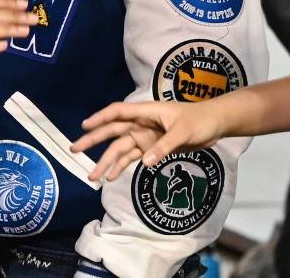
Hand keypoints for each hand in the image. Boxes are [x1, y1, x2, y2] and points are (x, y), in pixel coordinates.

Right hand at [70, 99, 226, 181]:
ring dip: (106, 161)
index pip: (118, 112)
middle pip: (113, 131)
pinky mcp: (152, 148)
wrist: (214, 124)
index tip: (84, 126)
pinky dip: (121, 166)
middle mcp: (141, 124)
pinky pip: (132, 157)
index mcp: (146, 112)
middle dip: (94, 140)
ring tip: (92, 176)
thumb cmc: (199, 120)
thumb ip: (164, 147)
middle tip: (75, 149)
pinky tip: (110, 177)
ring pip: (120, 148)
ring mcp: (145, 136)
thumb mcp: (183, 133)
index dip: (100, 118)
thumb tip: (144, 162)